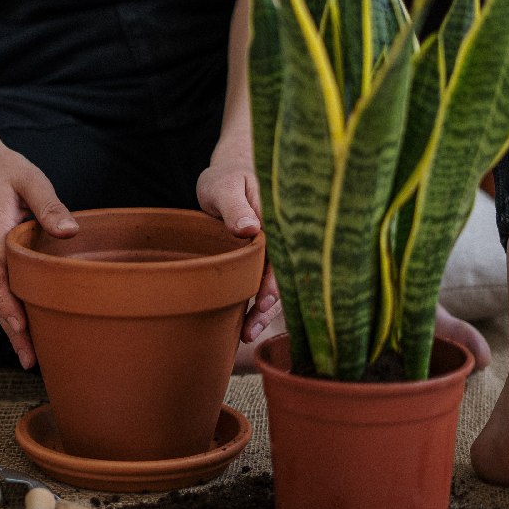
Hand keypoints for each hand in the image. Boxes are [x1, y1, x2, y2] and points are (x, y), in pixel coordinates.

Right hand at [0, 140, 78, 368]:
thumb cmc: (2, 168)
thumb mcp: (29, 178)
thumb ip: (49, 205)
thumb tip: (70, 232)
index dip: (8, 307)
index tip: (22, 330)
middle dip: (10, 331)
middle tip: (32, 360)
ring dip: (7, 325)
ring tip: (29, 354)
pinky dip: (5, 308)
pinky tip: (20, 324)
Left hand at [195, 154, 279, 341]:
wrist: (228, 174)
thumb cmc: (226, 178)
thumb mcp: (224, 186)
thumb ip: (235, 206)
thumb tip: (250, 228)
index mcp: (279, 221)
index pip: (283, 256)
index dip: (275, 282)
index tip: (263, 302)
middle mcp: (282, 239)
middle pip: (283, 276)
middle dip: (270, 305)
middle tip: (251, 328)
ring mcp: (275, 251)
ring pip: (276, 284)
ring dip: (265, 310)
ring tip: (247, 334)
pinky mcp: (264, 259)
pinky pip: (266, 283)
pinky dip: (258, 303)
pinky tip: (247, 323)